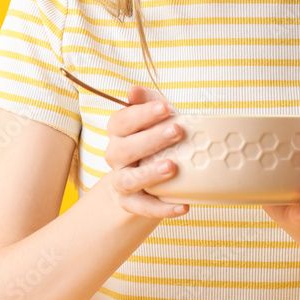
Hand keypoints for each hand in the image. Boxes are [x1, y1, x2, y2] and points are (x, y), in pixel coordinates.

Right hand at [102, 85, 188, 218]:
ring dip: (150, 174)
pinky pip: (143, 208)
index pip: (122, 121)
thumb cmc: (158, 137)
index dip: (142, 114)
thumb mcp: (158, 117)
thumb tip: (133, 91)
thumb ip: (149, 103)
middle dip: (151, 139)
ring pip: (128, 180)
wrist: (149, 174)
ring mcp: (121, 181)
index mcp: (119, 132)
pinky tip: (183, 206)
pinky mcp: (131, 203)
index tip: (166, 108)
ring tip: (173, 167)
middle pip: (123, 149)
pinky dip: (162, 208)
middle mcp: (115, 156)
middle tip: (177, 131)